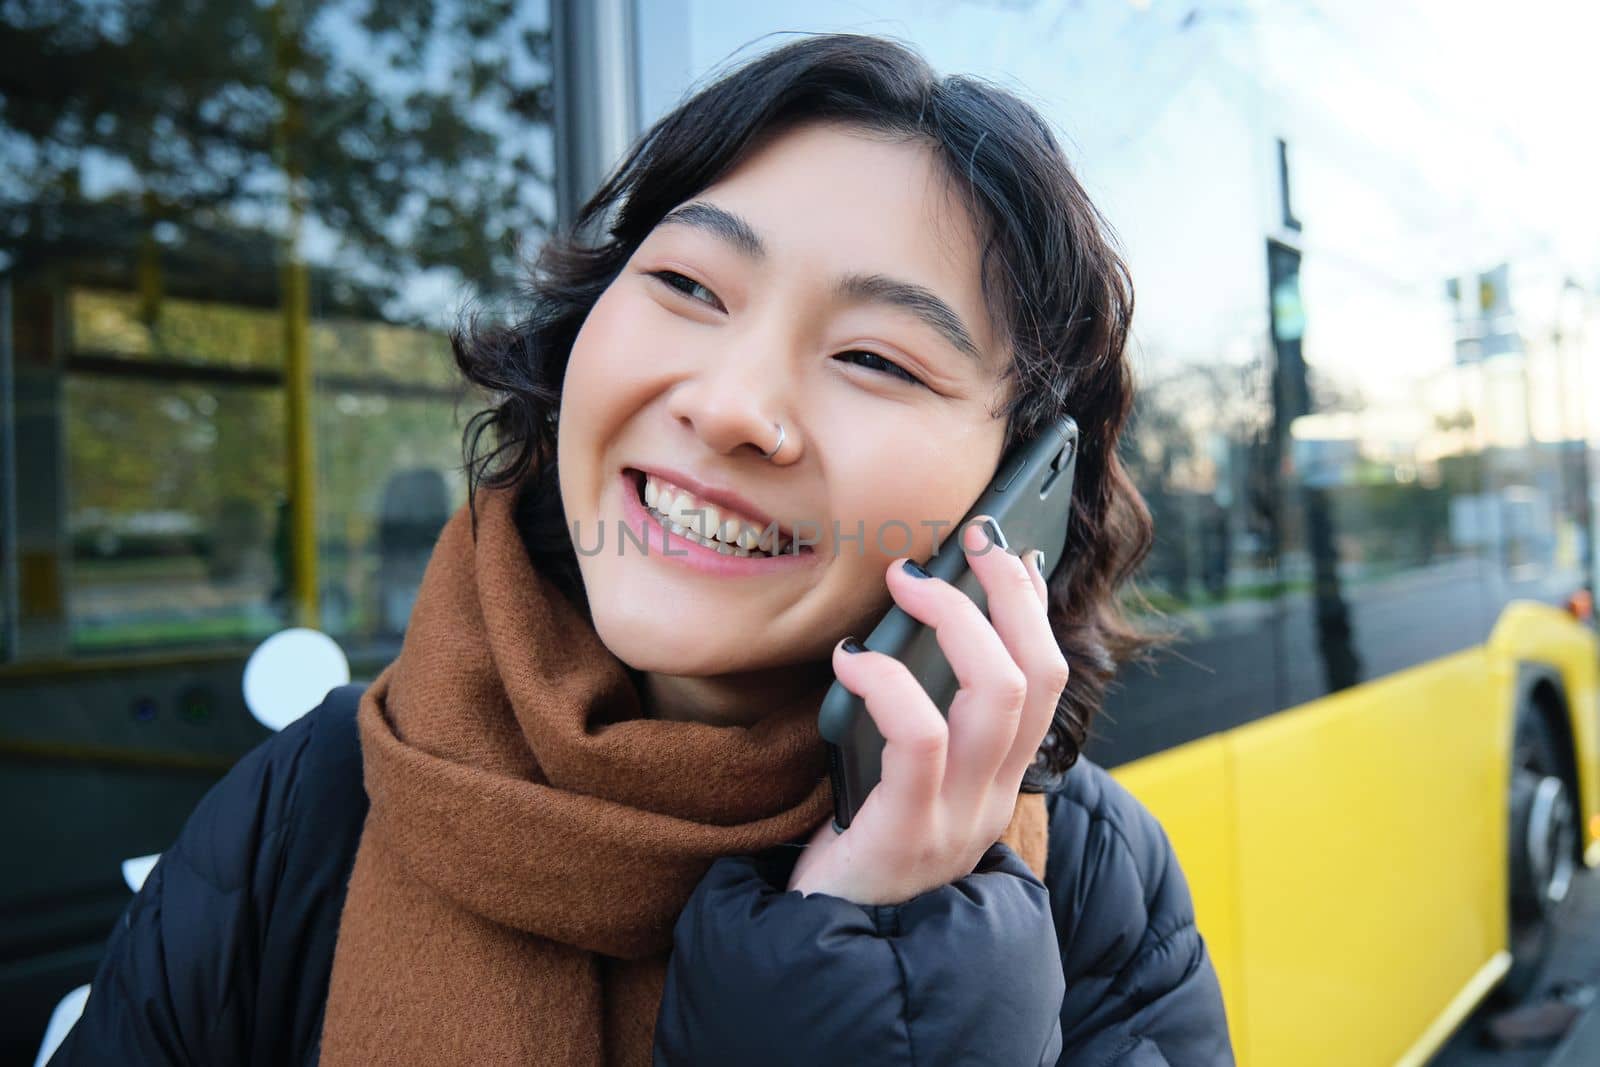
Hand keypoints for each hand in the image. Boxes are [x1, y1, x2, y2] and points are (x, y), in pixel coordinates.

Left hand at [787, 517, 1068, 904]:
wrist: (832, 952)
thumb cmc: (860, 848)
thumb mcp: (911, 783)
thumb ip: (927, 720)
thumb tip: (921, 624)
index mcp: (999, 778)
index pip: (1047, 679)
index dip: (1031, 605)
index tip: (1000, 550)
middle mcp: (992, 796)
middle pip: (1036, 674)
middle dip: (1004, 594)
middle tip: (960, 546)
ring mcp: (957, 817)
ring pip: (994, 694)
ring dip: (952, 620)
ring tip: (904, 585)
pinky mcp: (905, 833)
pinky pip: (917, 737)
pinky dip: (886, 681)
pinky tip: (850, 660)